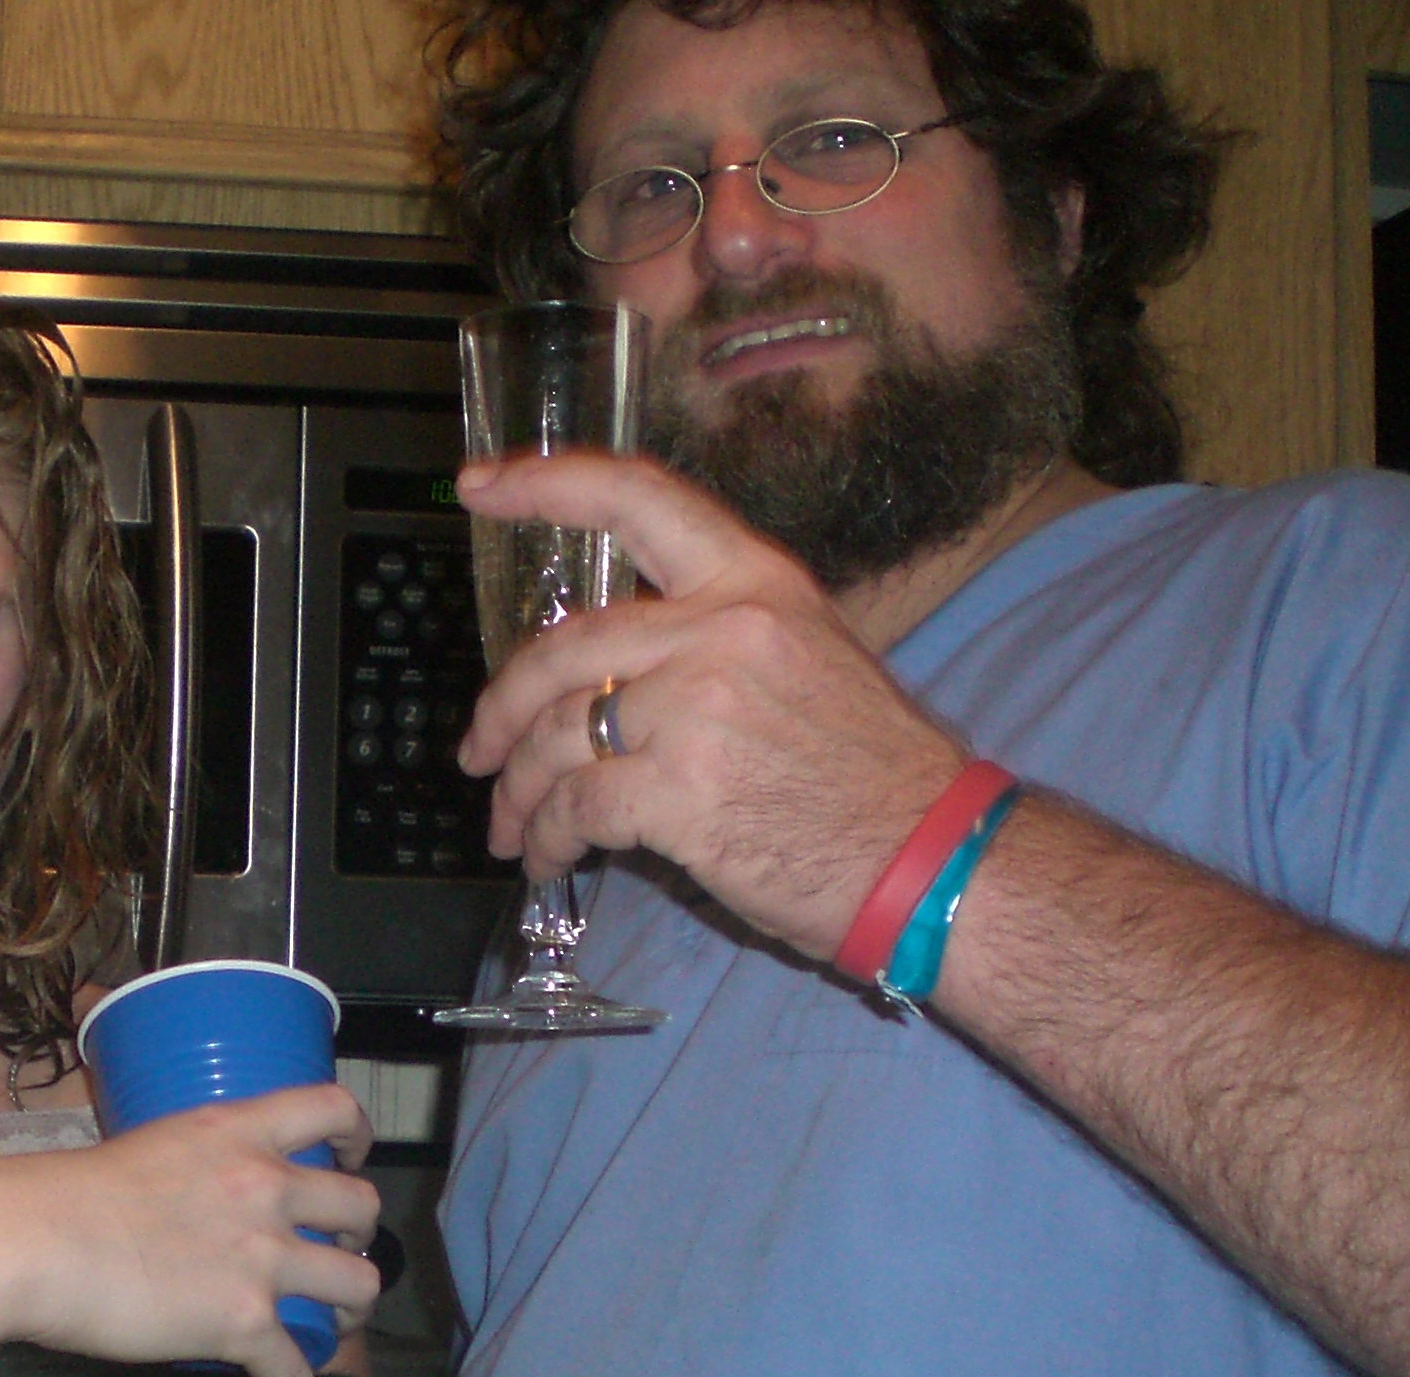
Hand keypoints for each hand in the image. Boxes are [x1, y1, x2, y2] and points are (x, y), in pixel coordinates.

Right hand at [20, 1084, 381, 1376]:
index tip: (350, 1158)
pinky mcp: (244, 1321)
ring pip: (358, 1285)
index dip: (356, 1136)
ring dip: (352, 1309)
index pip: (331, 1108)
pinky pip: (296, 1370)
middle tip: (334, 1255)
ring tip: (335, 1324)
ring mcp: (263, 1257)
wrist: (36, 1241)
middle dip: (357, 1235)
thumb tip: (187, 1199)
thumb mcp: (148, 1148)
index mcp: (239, 1134)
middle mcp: (266, 1188)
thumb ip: (191, 1166)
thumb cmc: (64, 1194)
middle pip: (360, 1206)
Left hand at [454, 450, 967, 962]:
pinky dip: (545, 838)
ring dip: (518, 792)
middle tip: (478, 751)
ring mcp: (695, 711)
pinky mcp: (677, 792)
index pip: (638, 500)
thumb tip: (608, 677)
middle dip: (499, 708)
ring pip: (555, 735)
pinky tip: (548, 858)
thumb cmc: (872, 776)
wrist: (931, 858)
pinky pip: (573, 807)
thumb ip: (709, 644)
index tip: (480, 486)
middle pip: (561, 649)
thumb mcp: (806, 661)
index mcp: (754, 584)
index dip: (545, 483)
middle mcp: (721, 631)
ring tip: (514, 829)